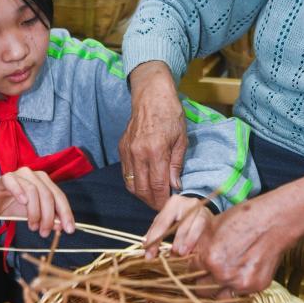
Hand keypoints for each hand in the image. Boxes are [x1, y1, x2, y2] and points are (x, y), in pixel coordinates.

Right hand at [0, 168, 74, 236]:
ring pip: (34, 190)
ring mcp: (20, 174)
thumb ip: (47, 218)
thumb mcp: (33, 216)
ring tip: (32, 226)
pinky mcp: (5, 178)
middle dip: (49, 216)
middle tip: (44, 232)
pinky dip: (20, 192)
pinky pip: (14, 182)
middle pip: (48, 194)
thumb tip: (61, 226)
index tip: (69, 229)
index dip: (66, 213)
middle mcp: (34, 175)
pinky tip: (22, 203)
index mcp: (44, 182)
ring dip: (35, 212)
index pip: (59, 196)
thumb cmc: (11, 208)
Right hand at [119, 61, 187, 209]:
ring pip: (131, 184)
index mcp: (156, 151)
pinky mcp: (122, 148)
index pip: (158, 186)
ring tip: (153, 198)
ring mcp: (127, 151)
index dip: (162, 200)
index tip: (168, 206)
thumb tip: (175, 186)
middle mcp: (138, 153)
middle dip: (152, 202)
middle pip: (142, 189)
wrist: (151, 95)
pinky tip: (144, 184)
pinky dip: (134, 183)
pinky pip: (126, 173)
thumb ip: (176, 165)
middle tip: (161, 206)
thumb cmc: (171, 114)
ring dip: (142, 195)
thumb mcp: (181, 140)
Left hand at [143, 195, 214, 259]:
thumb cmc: (180, 217)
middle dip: (173, 240)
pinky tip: (191, 250)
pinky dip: (195, 240)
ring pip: (193, 225)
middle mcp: (187, 204)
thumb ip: (156, 232)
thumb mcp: (166, 220)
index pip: (161, 222)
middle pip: (179, 223)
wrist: (201, 209)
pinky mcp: (209, 217)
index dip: (154, 239)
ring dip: (186, 241)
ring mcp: (200, 209)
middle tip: (169, 255)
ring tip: (180, 253)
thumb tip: (145, 247)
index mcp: (173, 203)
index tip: (149, 255)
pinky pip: (202, 229)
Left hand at [189, 163, 303, 294]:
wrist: (275, 221)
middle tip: (206, 271)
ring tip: (223, 273)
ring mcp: (240, 283)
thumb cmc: (243, 218)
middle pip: (200, 289)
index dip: (189, 268)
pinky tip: (239, 271)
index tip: (193, 265)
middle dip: (200, 280)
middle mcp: (222, 275)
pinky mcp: (255, 287)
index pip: (188, 272)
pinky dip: (235, 286)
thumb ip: (197, 246)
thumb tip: (182, 256)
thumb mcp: (212, 227)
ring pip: (217, 296)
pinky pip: (237, 294)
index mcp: (208, 259)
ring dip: (217, 287)